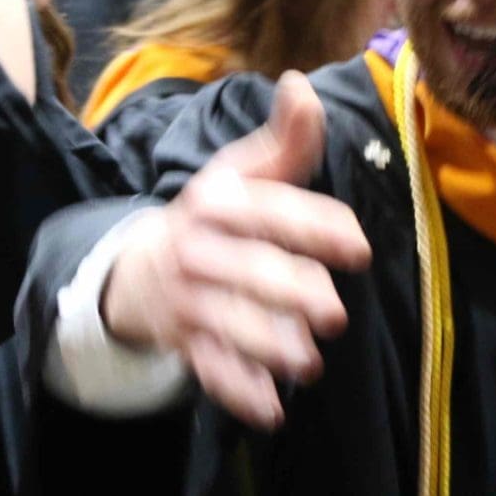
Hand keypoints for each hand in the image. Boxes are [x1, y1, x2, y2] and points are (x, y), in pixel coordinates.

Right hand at [100, 72, 370, 427]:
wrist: (136, 267)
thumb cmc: (213, 217)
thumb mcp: (241, 173)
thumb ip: (285, 141)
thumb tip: (302, 85)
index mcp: (218, 202)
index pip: (270, 211)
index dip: (316, 226)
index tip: (358, 246)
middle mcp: (198, 249)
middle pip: (250, 272)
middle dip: (292, 294)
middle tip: (334, 316)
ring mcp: (189, 300)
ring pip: (230, 325)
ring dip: (268, 347)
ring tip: (307, 363)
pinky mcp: (186, 343)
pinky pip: (210, 370)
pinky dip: (239, 393)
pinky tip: (271, 411)